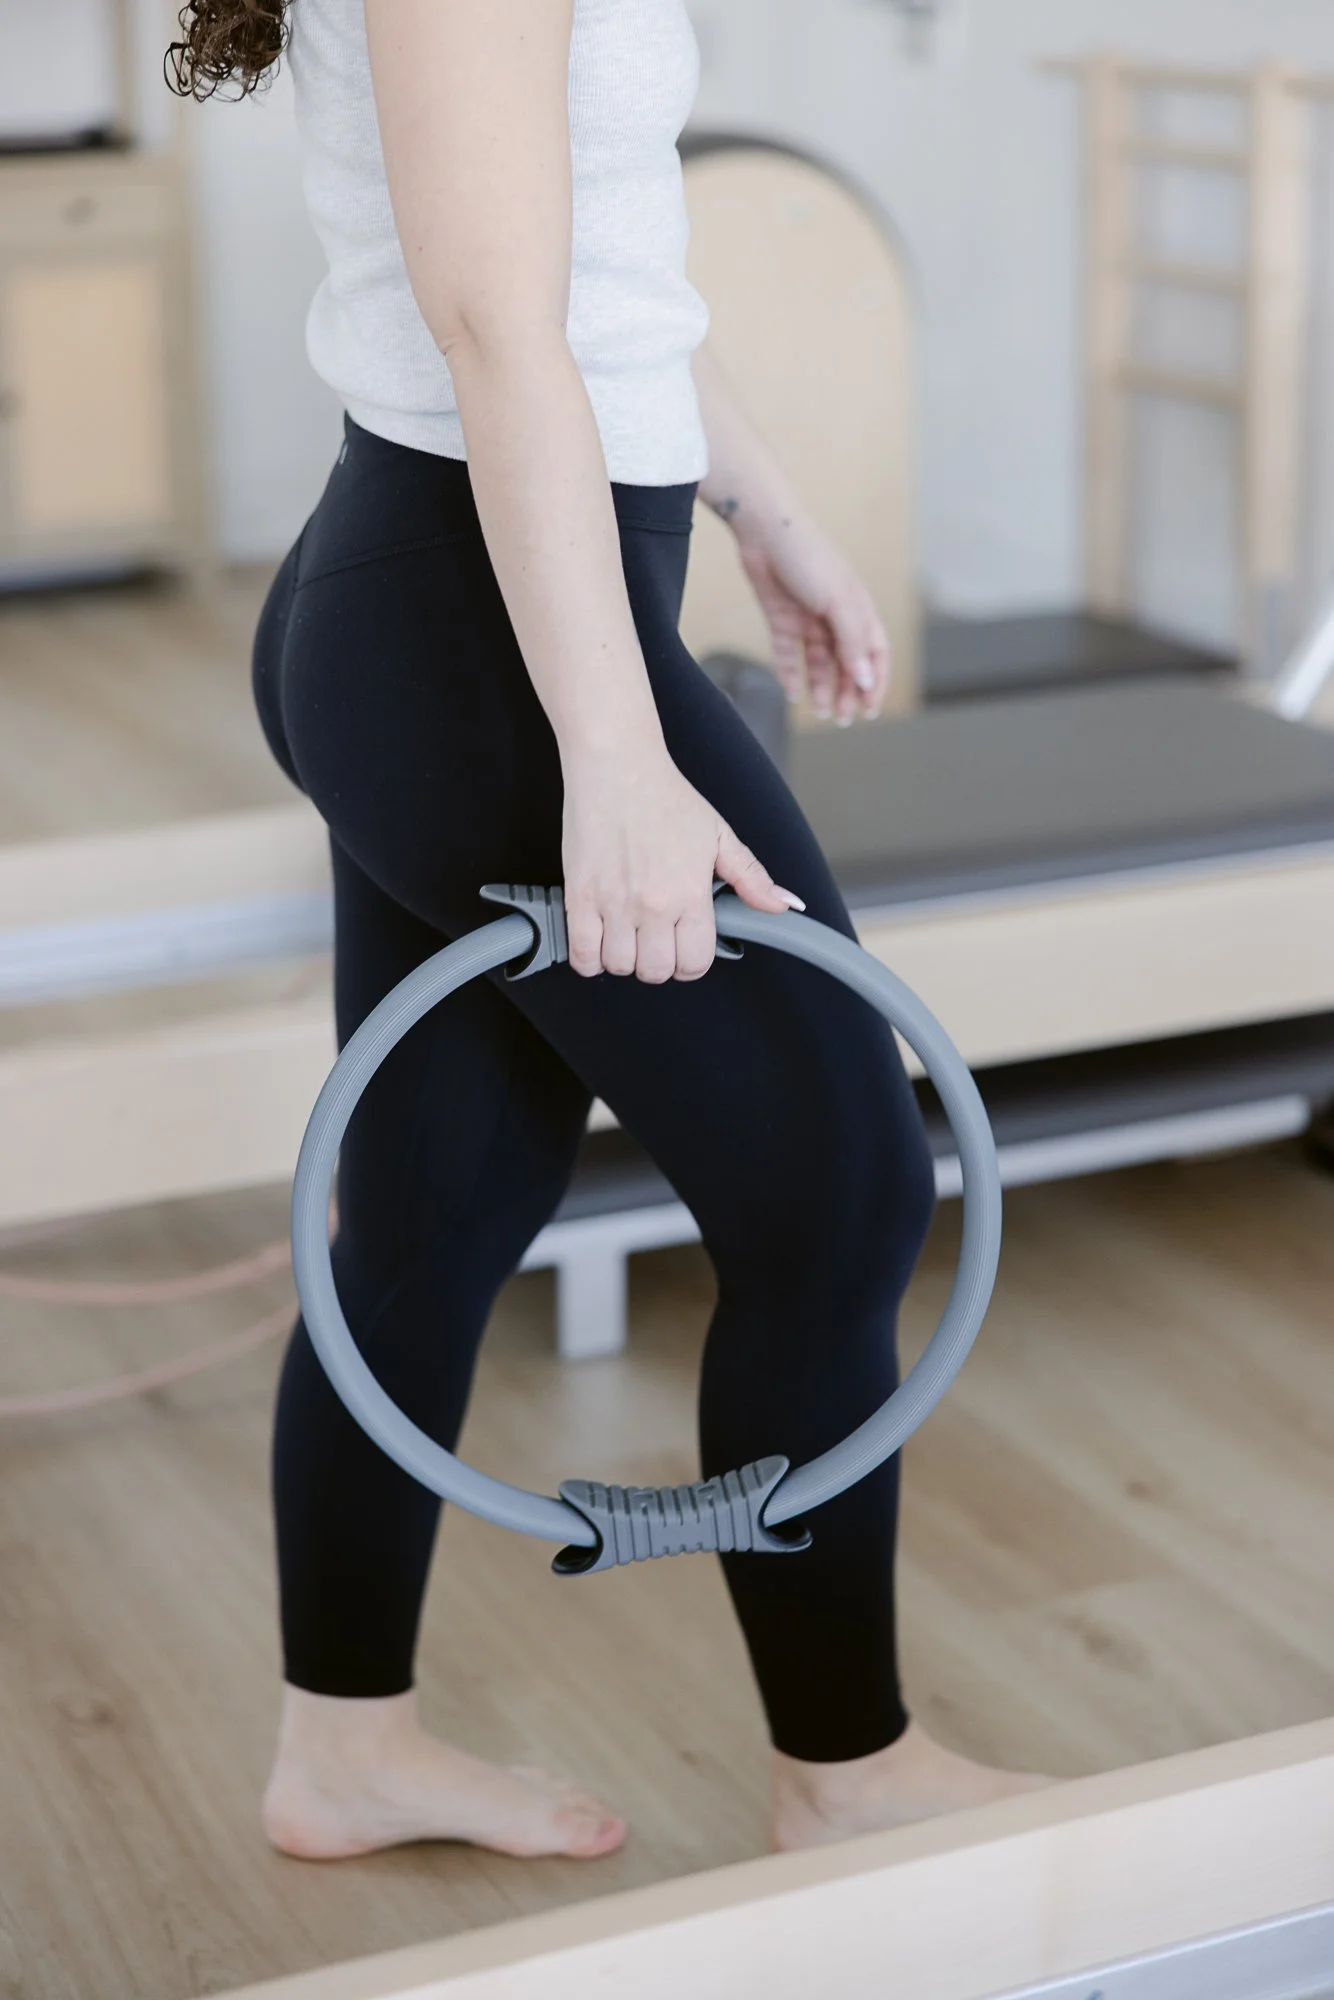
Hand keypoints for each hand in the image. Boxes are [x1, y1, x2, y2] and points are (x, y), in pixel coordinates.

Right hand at [561, 742, 804, 981]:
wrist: (617, 765)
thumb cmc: (665, 797)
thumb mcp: (718, 836)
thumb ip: (752, 878)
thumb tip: (785, 905)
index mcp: (691, 894)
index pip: (694, 963)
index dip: (690, 962)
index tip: (682, 949)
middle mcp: (653, 904)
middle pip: (655, 971)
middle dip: (657, 962)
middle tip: (653, 939)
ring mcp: (614, 903)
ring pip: (619, 966)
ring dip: (622, 958)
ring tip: (624, 934)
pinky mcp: (579, 896)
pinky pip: (581, 955)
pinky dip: (588, 957)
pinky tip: (596, 938)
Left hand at [732, 502, 890, 724]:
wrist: (765, 531)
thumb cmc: (809, 558)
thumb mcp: (838, 603)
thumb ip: (852, 644)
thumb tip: (867, 680)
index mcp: (859, 609)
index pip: (875, 653)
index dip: (875, 681)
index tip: (869, 708)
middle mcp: (836, 617)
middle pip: (847, 663)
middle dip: (848, 692)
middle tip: (843, 718)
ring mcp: (808, 619)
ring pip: (819, 663)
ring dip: (822, 687)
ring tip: (821, 711)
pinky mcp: (782, 619)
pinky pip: (789, 654)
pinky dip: (791, 674)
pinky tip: (793, 694)